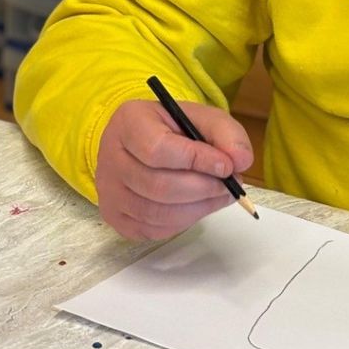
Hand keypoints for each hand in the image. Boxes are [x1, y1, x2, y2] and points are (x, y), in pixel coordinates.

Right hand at [95, 98, 253, 240]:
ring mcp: (108, 191)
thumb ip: (226, 134)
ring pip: (157, 214)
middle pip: (159, 186)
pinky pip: (153, 230)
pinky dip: (183, 222)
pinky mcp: (114, 217)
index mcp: (128, 122)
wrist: (140, 145)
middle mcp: (109, 157)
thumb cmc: (172, 130)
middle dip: (204, 189)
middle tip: (230, 186)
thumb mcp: (201, 118)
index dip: (197, 161)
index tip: (227, 166)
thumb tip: (240, 161)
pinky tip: (196, 205)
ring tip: (219, 195)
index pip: (158, 150)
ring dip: (198, 209)